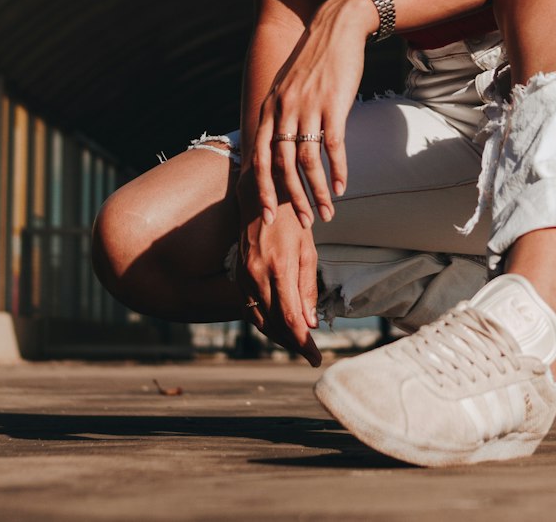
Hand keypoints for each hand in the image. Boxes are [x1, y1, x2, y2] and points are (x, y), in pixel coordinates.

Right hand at [236, 171, 320, 366]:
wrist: (261, 197)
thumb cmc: (292, 219)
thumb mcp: (308, 249)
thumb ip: (307, 288)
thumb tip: (310, 323)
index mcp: (280, 268)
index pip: (291, 319)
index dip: (304, 343)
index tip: (316, 358)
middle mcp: (258, 276)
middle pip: (275, 324)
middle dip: (294, 344)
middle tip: (311, 355)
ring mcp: (244, 276)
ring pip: (260, 320)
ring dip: (279, 336)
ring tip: (298, 345)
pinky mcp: (238, 275)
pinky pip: (250, 308)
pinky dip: (265, 322)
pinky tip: (278, 327)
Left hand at [252, 0, 375, 226]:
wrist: (335, 27)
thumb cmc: (313, 60)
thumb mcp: (286, 86)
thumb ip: (279, 114)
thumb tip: (275, 145)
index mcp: (270, 107)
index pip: (259, 157)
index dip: (262, 189)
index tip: (268, 215)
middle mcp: (284, 109)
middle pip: (282, 165)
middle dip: (291, 199)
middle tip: (303, 224)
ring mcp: (309, 106)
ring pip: (308, 161)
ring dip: (318, 192)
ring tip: (328, 213)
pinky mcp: (334, 104)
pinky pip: (333, 145)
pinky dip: (337, 170)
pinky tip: (342, 187)